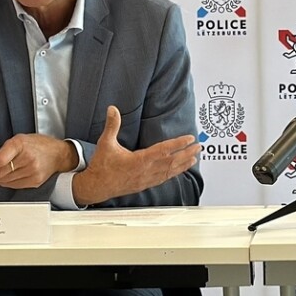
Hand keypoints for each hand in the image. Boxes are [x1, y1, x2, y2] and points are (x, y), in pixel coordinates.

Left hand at [0, 133, 76, 188]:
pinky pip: (14, 185)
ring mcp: (32, 172)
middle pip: (1, 172)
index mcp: (21, 144)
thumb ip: (4, 149)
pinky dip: (6, 183)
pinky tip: (4, 179)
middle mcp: (28, 159)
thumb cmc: (39, 144)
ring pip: (6, 181)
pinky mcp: (35, 181)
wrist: (59, 154)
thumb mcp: (20, 138)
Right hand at [72, 105, 200, 205]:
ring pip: (170, 172)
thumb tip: (112, 109)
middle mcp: (145, 171)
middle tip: (198, 146)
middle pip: (172, 162)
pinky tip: (179, 170)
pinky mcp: (145, 185)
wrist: (96, 186)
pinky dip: (174, 173)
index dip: (178, 144)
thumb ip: (112, 125)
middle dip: (187, 153)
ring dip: (183, 164)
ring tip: (194, 158)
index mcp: (138, 161)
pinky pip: (164, 178)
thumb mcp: (105, 143)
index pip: (163, 150)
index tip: (189, 138)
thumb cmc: (101, 166)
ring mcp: (146, 180)